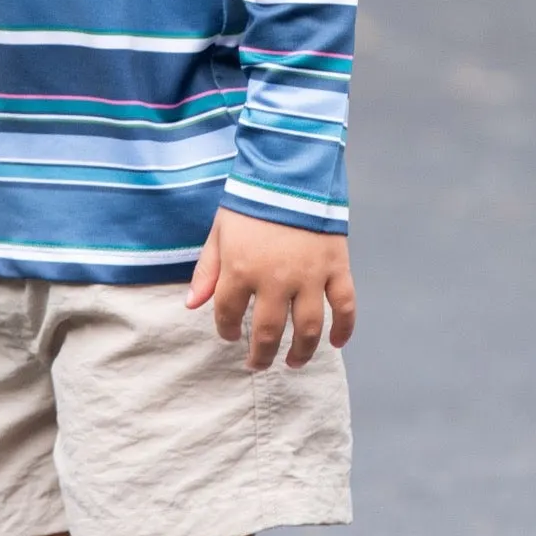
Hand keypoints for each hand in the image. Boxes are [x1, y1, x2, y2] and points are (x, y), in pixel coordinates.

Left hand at [186, 208, 356, 370]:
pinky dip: (343, 329)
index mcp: (240, 270)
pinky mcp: (336, 268)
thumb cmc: (251, 202)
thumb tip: (191, 305)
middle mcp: (275, 279)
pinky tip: (335, 344)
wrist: (291, 172)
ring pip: (307, 328)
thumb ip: (207, 271)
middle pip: (267, 332)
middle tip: (258, 364)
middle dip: (260, 354)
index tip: (229, 335)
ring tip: (292, 363)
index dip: (225, 330)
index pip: (227, 314)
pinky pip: (344, 306)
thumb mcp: (219, 232)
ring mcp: (309, 276)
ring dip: (300, 352)